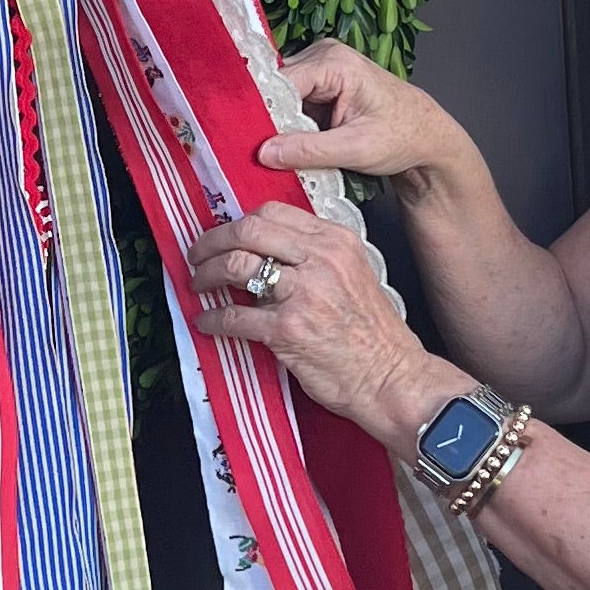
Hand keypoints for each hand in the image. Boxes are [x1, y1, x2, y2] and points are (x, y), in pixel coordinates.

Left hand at [184, 202, 450, 443]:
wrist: (391, 377)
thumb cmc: (373, 334)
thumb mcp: (354, 274)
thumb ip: (316, 256)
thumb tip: (267, 250)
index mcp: (336, 241)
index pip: (273, 212)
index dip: (239, 222)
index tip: (226, 234)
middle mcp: (320, 260)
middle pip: (248, 230)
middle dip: (213, 241)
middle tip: (198, 255)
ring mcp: (303, 294)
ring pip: (236, 266)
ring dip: (206, 275)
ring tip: (199, 285)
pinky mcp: (288, 330)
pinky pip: (235, 316)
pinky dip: (213, 320)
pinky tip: (207, 323)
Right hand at [257, 41, 478, 201]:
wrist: (426, 137)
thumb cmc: (403, 136)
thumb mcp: (356, 148)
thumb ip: (309, 150)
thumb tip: (264, 152)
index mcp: (335, 62)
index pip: (280, 83)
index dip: (260, 112)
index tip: (245, 141)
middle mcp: (324, 55)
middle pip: (275, 87)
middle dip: (267, 120)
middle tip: (255, 153)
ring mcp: (320, 67)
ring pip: (279, 97)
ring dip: (277, 125)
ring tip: (271, 154)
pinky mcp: (319, 84)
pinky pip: (291, 103)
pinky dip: (288, 125)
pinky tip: (287, 146)